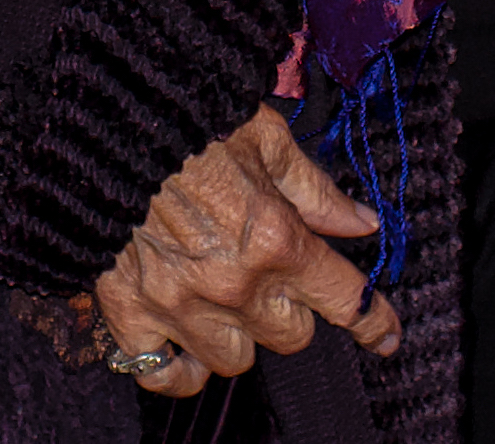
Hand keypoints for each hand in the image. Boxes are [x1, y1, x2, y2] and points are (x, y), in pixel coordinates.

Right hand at [85, 104, 404, 397]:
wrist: (110, 119)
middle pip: (292, 337)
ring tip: (226, 297)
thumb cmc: (193, 118)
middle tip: (273, 274)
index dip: (373, 321)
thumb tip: (362, 223)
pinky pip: (167, 376)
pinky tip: (184, 340)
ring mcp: (181, 308)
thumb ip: (316, 190)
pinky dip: (179, 366)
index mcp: (276, 238)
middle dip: (292, 308)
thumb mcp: (268, 137)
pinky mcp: (132, 315)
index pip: (343, 300)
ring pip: (236, 361)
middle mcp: (234, 285)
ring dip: (240, 334)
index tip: (385, 335)